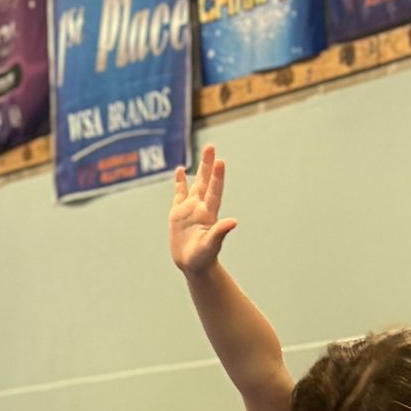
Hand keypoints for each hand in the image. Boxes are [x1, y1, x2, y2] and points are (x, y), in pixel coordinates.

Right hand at [169, 145, 236, 277]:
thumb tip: (233, 222)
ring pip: (195, 183)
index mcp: (209, 214)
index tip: (220, 162)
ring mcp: (190, 209)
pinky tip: (180, 170)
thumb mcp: (210, 246)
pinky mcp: (178, 213)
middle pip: (206, 181)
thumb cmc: (203, 257)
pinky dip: (179, 182)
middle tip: (210, 146)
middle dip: (208, 164)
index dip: (217, 177)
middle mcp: (201, 207)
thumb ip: (220, 232)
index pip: (214, 191)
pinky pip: (179, 193)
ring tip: (206, 150)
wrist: (193, 264)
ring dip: (200, 167)